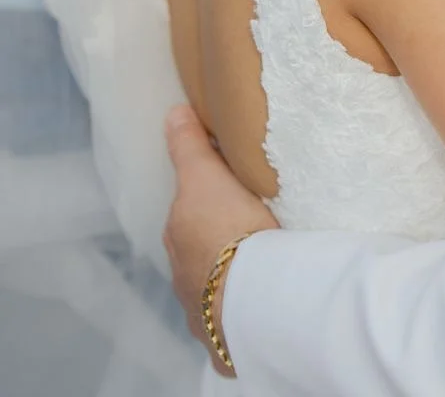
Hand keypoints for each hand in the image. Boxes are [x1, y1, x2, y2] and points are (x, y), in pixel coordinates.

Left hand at [163, 105, 278, 377]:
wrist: (251, 299)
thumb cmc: (227, 229)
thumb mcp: (206, 176)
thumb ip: (190, 146)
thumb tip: (172, 112)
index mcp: (178, 234)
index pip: (191, 208)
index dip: (211, 195)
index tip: (236, 188)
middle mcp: (183, 274)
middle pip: (202, 245)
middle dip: (222, 235)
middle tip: (257, 220)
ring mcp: (204, 310)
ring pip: (219, 279)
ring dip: (236, 270)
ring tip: (267, 259)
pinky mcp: (226, 338)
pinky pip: (238, 310)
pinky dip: (248, 299)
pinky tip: (267, 293)